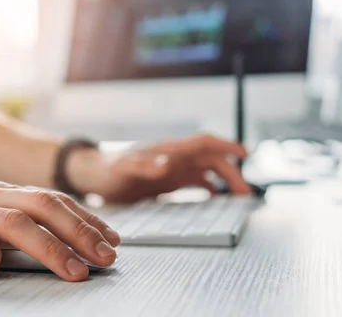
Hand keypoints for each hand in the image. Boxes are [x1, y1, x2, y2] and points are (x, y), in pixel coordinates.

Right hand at [0, 183, 119, 281]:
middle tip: (106, 257)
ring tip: (75, 272)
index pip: (51, 199)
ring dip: (51, 248)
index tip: (110, 239)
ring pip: (15, 222)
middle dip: (81, 231)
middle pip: (43, 206)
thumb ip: (5, 224)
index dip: (85, 218)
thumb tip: (52, 243)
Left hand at [70, 135, 248, 203]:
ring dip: (224, 180)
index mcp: (168, 150)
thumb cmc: (109, 170)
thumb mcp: (124, 169)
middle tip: (243, 192)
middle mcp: (175, 157)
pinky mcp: (170, 181)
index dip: (224, 145)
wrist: (97, 177)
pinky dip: (210, 188)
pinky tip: (216, 198)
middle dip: (230, 171)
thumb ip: (143, 165)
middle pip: (211, 159)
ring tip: (237, 196)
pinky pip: (196, 181)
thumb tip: (165, 165)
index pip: (202, 143)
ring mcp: (174, 169)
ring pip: (207, 170)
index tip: (243, 153)